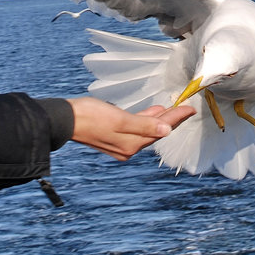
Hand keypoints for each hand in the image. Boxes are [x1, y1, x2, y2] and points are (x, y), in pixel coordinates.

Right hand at [67, 97, 195, 160]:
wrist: (65, 120)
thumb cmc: (91, 117)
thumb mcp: (120, 119)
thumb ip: (144, 124)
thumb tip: (166, 131)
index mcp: (131, 144)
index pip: (160, 129)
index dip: (177, 117)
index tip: (190, 108)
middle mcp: (128, 147)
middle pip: (155, 131)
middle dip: (171, 119)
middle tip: (185, 107)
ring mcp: (120, 144)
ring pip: (146, 130)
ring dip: (159, 119)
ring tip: (171, 108)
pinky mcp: (112, 137)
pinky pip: (136, 129)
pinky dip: (145, 120)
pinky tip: (150, 113)